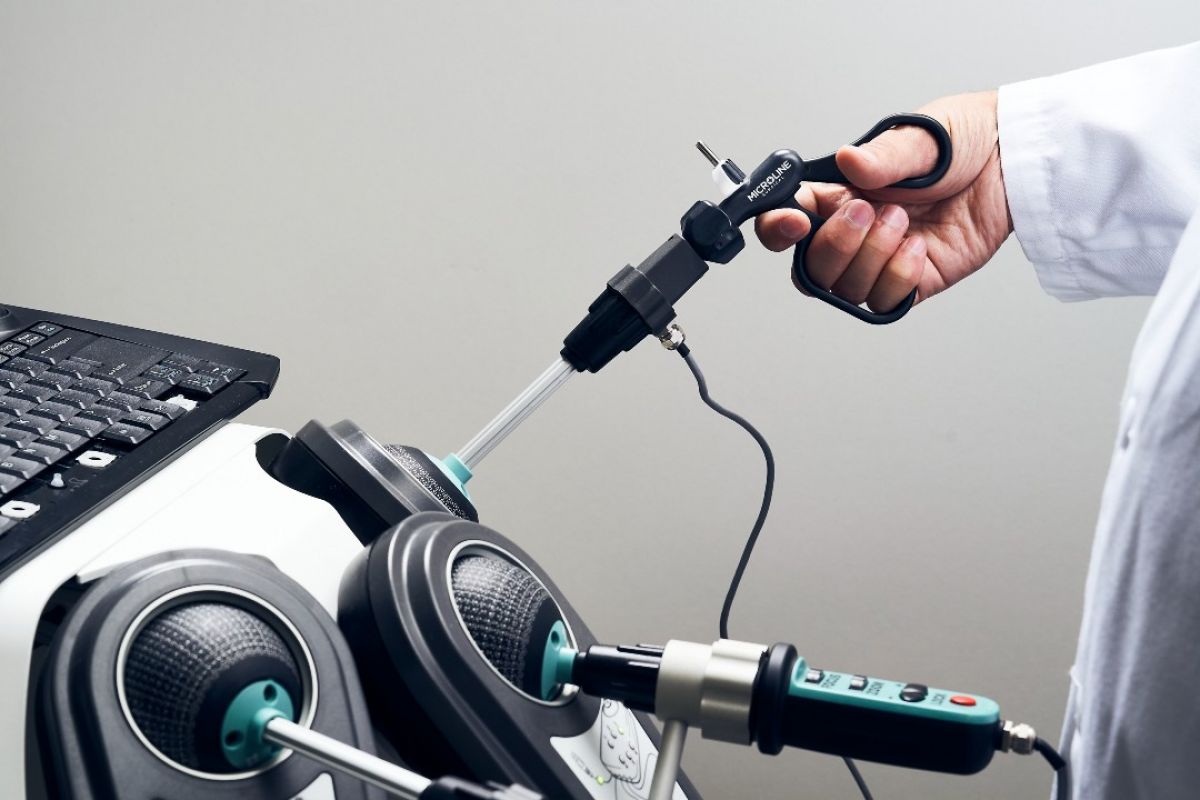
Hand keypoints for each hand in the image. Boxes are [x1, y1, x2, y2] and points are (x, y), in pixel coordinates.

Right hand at [755, 90, 1011, 310]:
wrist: (1014, 163)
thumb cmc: (964, 141)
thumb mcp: (921, 137)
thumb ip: (883, 155)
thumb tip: (849, 161)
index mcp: (839, 192)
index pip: (787, 220)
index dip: (777, 228)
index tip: (795, 222)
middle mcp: (853, 230)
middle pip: (811, 265)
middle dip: (835, 244)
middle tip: (868, 211)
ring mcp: (880, 260)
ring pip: (845, 288)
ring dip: (872, 256)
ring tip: (905, 222)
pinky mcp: (911, 281)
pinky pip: (885, 301)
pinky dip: (899, 277)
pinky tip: (919, 247)